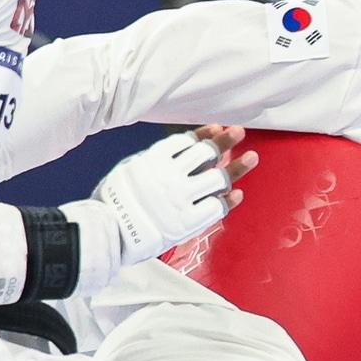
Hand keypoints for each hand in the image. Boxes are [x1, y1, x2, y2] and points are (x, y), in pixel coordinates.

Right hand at [93, 126, 256, 266]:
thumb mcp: (128, 169)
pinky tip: (237, 194)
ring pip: (217, 178)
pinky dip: (228, 200)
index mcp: (153, 160)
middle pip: (206, 153)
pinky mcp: (187, 222)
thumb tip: (175, 152)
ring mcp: (181, 199)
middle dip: (224, 141)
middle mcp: (171, 176)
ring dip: (237, 166)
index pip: (186, 141)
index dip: (203, 133)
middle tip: (238, 132)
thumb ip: (151, 160)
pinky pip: (216, 208)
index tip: (216, 127)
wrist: (108, 234)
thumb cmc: (112, 202)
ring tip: (252, 157)